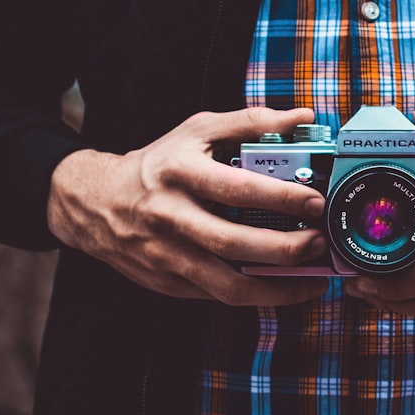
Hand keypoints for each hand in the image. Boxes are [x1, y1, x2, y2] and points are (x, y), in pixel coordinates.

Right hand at [47, 107, 328, 304]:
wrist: (95, 203)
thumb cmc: (159, 163)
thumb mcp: (197, 131)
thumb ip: (250, 121)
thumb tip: (303, 117)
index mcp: (180, 173)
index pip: (237, 188)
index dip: (282, 198)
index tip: (316, 202)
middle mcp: (170, 216)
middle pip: (234, 243)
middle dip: (285, 248)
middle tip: (319, 243)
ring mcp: (167, 255)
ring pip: (227, 285)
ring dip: (276, 288)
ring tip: (311, 281)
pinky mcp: (167, 284)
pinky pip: (217, 296)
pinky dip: (254, 297)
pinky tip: (282, 288)